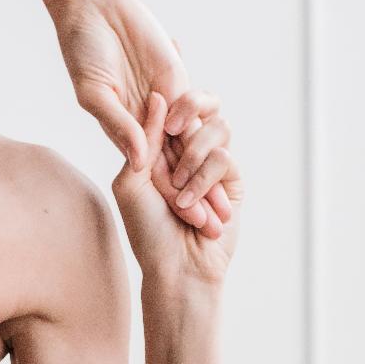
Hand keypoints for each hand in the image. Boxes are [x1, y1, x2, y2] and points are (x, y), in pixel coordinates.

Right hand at [54, 0, 231, 227]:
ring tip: (223, 208)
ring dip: (205, 176)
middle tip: (211, 229)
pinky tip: (225, 163)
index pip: (150, 173)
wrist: (96, 8)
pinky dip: (209, 136)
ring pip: (189, 147)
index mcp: (120, 131)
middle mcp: (143, 123)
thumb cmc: (83, 48)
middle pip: (173, 168)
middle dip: (192, 198)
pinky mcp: (176, 81)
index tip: (183, 225)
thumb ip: (119, 124)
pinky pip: (197, 113)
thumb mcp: (94, 92)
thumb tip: (140, 158)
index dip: (167, 198)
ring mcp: (162, 103)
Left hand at [110, 89, 243, 284]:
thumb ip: (145, 139)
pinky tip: (193, 207)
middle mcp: (188, 150)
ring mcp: (212, 163)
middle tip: (177, 127)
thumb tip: (156, 96)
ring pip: (218, 127)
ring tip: (179, 189)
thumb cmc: (147, 229)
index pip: (173, 106)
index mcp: (160, 146)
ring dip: (194, 157)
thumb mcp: (132, 181)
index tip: (163, 116)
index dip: (173, 102)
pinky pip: (224, 159)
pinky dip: (205, 181)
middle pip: (204, 104)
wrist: (176, 267)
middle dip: (192, 107)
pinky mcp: (232, 182)